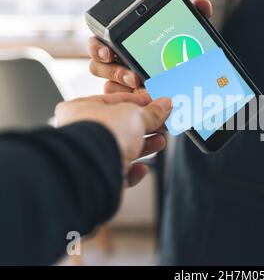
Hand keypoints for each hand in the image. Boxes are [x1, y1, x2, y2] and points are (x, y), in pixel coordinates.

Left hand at [55, 93, 171, 186]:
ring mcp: (90, 156)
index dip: (140, 101)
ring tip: (160, 142)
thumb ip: (152, 111)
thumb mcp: (134, 114)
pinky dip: (133, 171)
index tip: (158, 104)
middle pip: (121, 127)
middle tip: (163, 124)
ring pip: (122, 149)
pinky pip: (120, 173)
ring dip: (144, 147)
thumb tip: (165, 106)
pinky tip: (142, 168)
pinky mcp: (98, 177)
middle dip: (146, 126)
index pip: (115, 101)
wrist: (92, 170)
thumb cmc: (101, 135)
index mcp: (82, 109)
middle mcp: (82, 133)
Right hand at [88, 0, 212, 93]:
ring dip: (125, 90)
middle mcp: (117, 64)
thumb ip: (194, 18)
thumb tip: (202, 3)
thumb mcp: (188, 35)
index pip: (100, 43)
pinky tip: (148, 101)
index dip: (98, 48)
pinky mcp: (130, 101)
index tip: (109, 53)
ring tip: (143, 89)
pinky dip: (133, 102)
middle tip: (133, 77)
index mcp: (124, 44)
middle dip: (113, 71)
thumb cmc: (181, 53)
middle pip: (99, 67)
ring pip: (110, 87)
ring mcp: (122, 84)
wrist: (193, 80)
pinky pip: (123, 104)